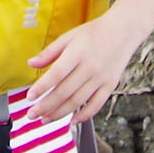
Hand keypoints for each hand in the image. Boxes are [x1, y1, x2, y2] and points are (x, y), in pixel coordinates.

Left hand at [18, 13, 144, 126]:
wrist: (123, 31)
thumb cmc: (93, 33)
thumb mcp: (69, 37)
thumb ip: (49, 52)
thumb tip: (30, 63)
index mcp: (77, 53)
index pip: (56, 74)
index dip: (42, 87)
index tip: (30, 97)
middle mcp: (90, 67)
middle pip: (64, 92)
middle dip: (46, 106)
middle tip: (32, 114)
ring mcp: (101, 78)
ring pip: (77, 101)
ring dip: (59, 113)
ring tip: (45, 119)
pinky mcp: (110, 86)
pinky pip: (96, 105)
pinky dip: (84, 116)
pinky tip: (71, 121)